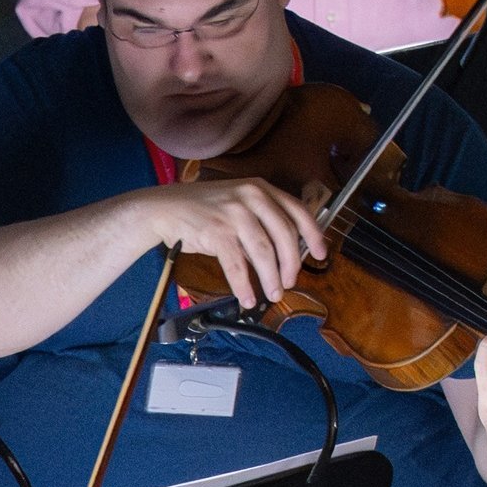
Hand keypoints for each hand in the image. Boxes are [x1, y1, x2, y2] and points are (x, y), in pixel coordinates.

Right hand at [160, 170, 322, 310]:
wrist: (165, 208)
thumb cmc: (202, 209)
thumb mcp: (237, 203)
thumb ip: (261, 220)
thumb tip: (283, 253)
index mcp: (260, 189)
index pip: (297, 211)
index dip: (313, 235)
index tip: (321, 254)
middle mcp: (250, 198)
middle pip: (284, 235)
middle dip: (291, 265)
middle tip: (289, 282)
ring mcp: (234, 214)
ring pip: (263, 252)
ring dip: (270, 279)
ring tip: (272, 294)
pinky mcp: (216, 233)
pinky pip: (237, 265)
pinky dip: (244, 285)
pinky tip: (247, 297)